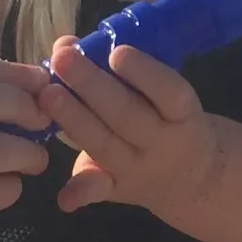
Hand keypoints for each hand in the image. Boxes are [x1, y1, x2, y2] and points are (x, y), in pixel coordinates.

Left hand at [37, 36, 220, 213]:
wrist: (195, 176)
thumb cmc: (170, 117)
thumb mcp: (166, 95)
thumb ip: (124, 71)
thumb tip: (70, 44)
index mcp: (181, 113)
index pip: (168, 92)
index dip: (144, 73)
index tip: (116, 52)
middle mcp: (162, 143)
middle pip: (128, 116)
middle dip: (93, 86)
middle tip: (64, 58)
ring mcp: (138, 170)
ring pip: (106, 145)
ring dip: (75, 120)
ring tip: (46, 94)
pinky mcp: (117, 190)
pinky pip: (98, 190)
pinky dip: (80, 194)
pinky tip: (63, 197)